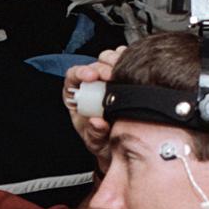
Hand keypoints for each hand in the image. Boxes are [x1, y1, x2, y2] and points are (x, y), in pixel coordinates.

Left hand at [65, 46, 125, 162]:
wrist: (121, 148)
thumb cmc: (104, 144)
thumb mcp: (97, 143)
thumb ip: (95, 134)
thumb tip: (96, 122)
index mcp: (78, 98)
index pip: (73, 77)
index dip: (80, 73)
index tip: (91, 76)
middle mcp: (93, 86)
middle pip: (94, 66)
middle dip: (103, 67)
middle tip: (112, 76)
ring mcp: (109, 81)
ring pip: (110, 60)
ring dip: (118, 62)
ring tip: (125, 72)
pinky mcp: (124, 78)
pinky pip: (126, 61)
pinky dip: (131, 60)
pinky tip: (136, 65)